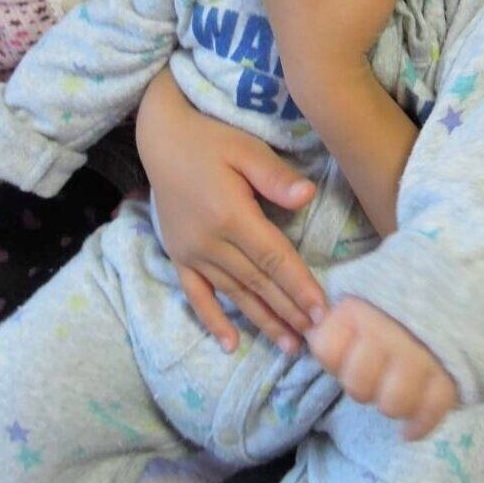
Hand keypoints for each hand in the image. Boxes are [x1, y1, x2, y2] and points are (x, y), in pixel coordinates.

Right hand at [138, 69, 327, 353]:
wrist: (161, 138)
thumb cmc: (211, 139)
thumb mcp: (247, 149)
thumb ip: (276, 177)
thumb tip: (308, 196)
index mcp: (231, 215)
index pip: (274, 259)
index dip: (299, 286)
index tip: (322, 311)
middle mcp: (210, 241)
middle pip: (258, 282)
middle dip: (289, 310)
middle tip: (317, 337)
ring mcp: (191, 252)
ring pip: (234, 293)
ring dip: (262, 320)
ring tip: (288, 344)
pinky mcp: (178, 256)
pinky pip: (196, 295)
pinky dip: (213, 320)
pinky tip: (229, 343)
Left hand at [307, 296, 457, 439]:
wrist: (455, 295)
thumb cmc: (395, 305)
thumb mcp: (363, 299)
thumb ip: (338, 320)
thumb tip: (312, 333)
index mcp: (360, 310)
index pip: (327, 349)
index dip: (333, 360)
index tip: (346, 354)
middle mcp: (388, 333)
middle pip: (357, 386)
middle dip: (362, 388)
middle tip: (375, 377)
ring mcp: (421, 356)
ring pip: (392, 404)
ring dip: (391, 405)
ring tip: (395, 395)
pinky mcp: (450, 377)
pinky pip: (431, 411)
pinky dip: (418, 426)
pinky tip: (409, 431)